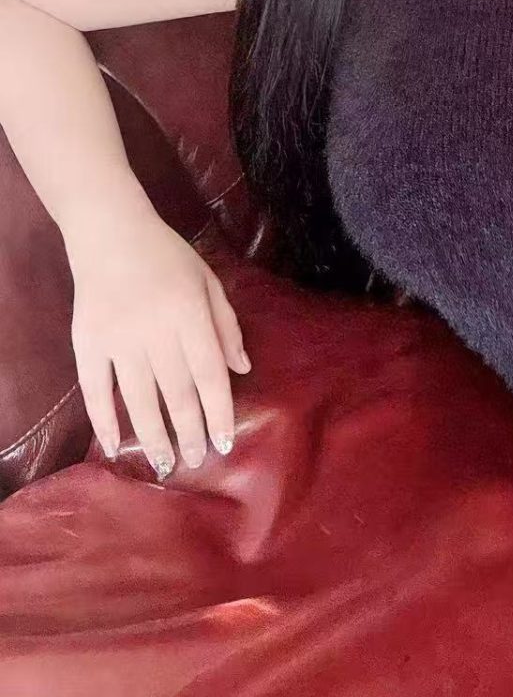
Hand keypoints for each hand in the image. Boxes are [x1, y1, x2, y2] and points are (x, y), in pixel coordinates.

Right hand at [62, 201, 251, 479]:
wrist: (110, 233)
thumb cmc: (168, 256)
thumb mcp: (208, 281)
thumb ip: (226, 325)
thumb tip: (242, 369)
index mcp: (189, 314)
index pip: (209, 374)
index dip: (218, 411)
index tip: (225, 441)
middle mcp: (155, 330)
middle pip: (176, 392)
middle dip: (190, 432)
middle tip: (198, 460)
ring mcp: (117, 339)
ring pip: (138, 399)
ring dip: (152, 436)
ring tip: (164, 463)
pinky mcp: (87, 343)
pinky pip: (95, 390)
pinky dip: (103, 420)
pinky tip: (114, 445)